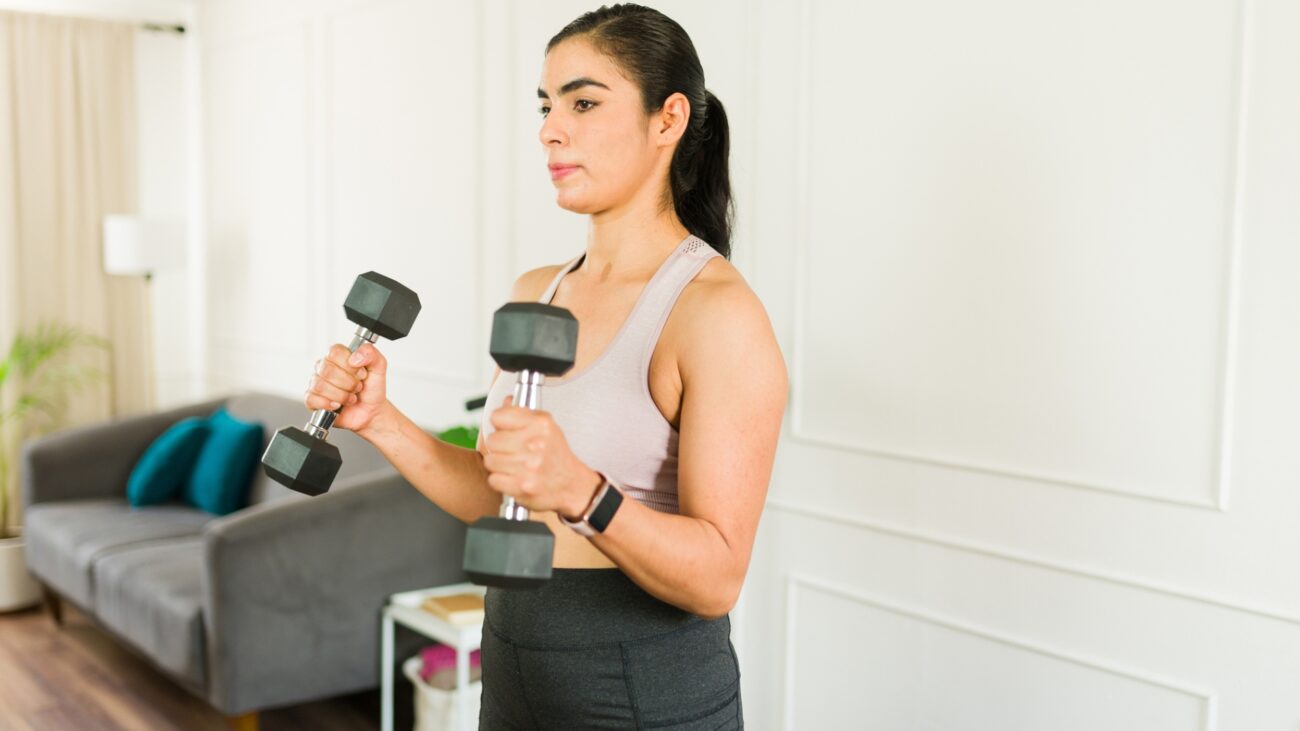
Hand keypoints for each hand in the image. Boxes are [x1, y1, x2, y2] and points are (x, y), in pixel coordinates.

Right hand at [303, 342, 388, 431]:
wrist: (371, 412)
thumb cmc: (372, 389)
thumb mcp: (379, 368)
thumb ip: (371, 354)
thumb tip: (355, 356)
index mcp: (339, 356)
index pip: (335, 352)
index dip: (350, 365)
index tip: (361, 373)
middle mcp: (325, 367)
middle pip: (327, 370)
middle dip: (349, 383)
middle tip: (357, 387)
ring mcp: (317, 383)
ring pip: (320, 386)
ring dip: (341, 395)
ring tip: (351, 397)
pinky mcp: (313, 400)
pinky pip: (312, 399)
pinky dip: (328, 404)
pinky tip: (338, 405)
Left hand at [483, 395, 599, 516]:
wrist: (571, 484)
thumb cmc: (556, 455)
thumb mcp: (546, 427)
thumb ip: (523, 413)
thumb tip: (506, 402)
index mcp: (541, 424)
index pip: (498, 416)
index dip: (499, 424)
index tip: (505, 429)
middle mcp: (536, 443)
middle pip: (492, 440)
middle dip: (498, 446)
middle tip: (511, 450)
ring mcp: (528, 466)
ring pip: (490, 461)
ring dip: (499, 464)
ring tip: (514, 464)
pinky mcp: (522, 486)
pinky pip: (494, 479)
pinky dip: (501, 480)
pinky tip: (514, 477)